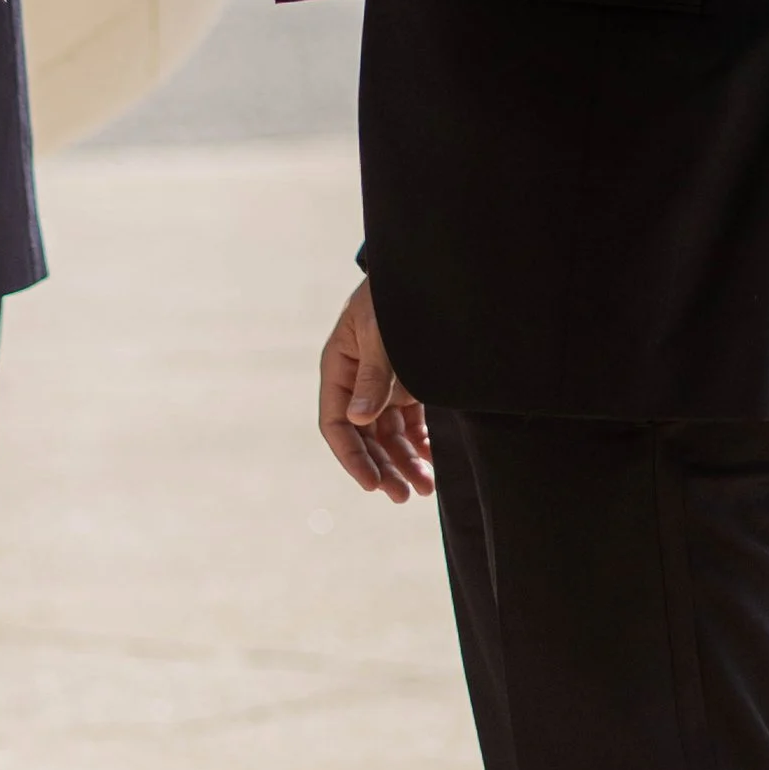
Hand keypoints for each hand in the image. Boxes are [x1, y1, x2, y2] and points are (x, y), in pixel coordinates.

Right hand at [319, 280, 431, 502]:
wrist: (425, 273)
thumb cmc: (394, 298)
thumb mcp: (381, 334)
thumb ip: (373, 375)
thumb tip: (359, 418)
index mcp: (339, 367)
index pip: (335, 423)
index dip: (351, 456)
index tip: (371, 483)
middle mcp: (357, 382)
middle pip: (364, 437)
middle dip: (382, 468)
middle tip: (401, 496)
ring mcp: (383, 385)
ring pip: (388, 436)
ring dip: (404, 462)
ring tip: (423, 488)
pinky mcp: (409, 385)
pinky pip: (411, 424)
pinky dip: (421, 444)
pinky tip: (433, 462)